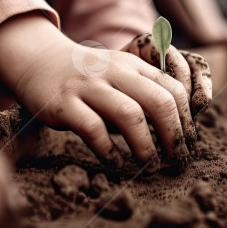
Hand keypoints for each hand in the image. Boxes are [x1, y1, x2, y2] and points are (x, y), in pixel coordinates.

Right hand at [0, 15, 201, 171]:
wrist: (39, 60)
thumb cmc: (86, 76)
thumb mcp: (118, 71)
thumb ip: (144, 90)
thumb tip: (177, 129)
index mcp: (132, 65)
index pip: (173, 90)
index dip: (185, 122)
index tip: (187, 146)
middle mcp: (114, 71)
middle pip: (158, 101)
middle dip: (174, 137)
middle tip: (177, 162)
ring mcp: (88, 85)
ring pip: (130, 115)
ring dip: (146, 146)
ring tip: (149, 167)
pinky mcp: (64, 104)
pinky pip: (94, 129)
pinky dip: (110, 151)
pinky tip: (116, 164)